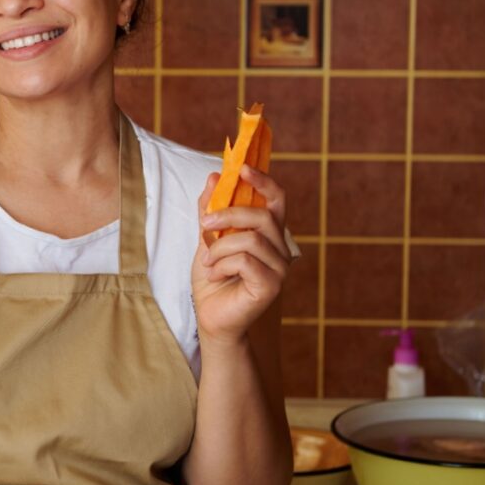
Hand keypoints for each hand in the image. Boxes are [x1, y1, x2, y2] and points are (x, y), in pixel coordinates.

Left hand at [191, 165, 291, 345]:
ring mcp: (279, 268)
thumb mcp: (206, 238)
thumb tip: (214, 177)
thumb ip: (211, 210)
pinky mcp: (272, 286)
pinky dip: (222, 265)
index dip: (263, 181)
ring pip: (251, 239)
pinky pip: (246, 262)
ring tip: (207, 261)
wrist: (211, 317)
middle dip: (229, 214)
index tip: (241, 168)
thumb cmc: (213, 278)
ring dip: (220, 247)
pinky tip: (215, 276)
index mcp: (268, 233)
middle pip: (263, 215)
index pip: (276, 199)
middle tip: (204, 225)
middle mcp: (280, 248)